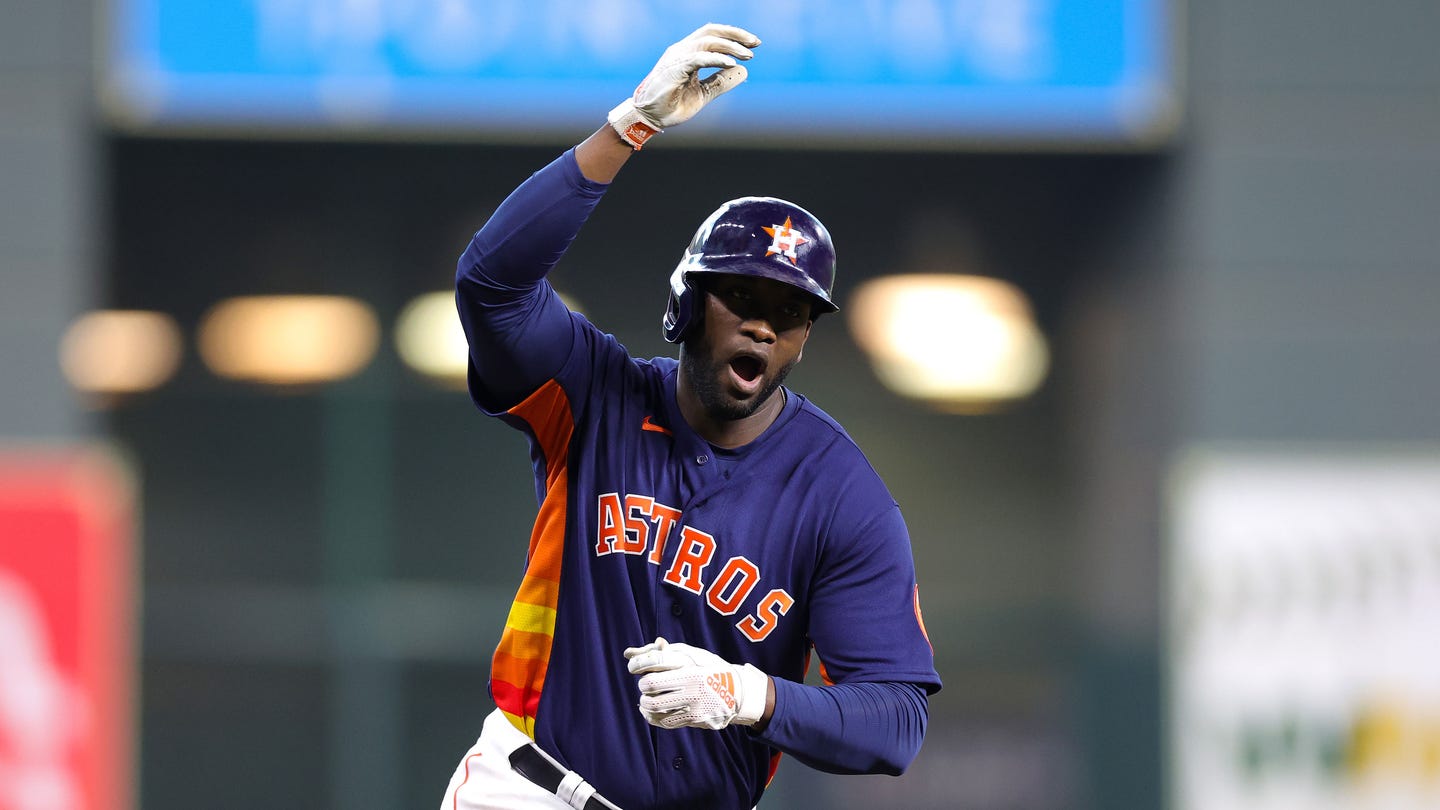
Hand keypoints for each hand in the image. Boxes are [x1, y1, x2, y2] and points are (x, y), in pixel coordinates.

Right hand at [607, 23, 760, 148]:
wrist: (649, 119)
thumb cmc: (672, 105)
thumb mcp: (703, 93)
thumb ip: (721, 82)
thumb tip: (743, 71)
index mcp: (689, 53)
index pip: (713, 35)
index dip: (734, 35)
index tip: (753, 44)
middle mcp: (682, 50)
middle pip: (712, 32)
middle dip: (736, 35)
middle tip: (755, 44)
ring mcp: (676, 58)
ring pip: (707, 42)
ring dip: (729, 47)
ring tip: (746, 55)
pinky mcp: (673, 69)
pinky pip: (697, 58)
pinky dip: (715, 58)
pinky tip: (730, 63)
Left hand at [623, 637, 768, 729]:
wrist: (738, 694)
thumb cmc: (711, 670)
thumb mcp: (695, 656)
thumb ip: (667, 652)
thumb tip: (638, 649)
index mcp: (691, 666)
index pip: (655, 662)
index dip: (638, 664)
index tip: (633, 667)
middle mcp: (691, 684)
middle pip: (650, 685)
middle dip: (643, 685)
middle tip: (645, 685)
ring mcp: (693, 704)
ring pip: (654, 706)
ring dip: (645, 703)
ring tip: (646, 699)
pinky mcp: (693, 719)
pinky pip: (664, 721)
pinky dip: (652, 717)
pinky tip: (650, 711)